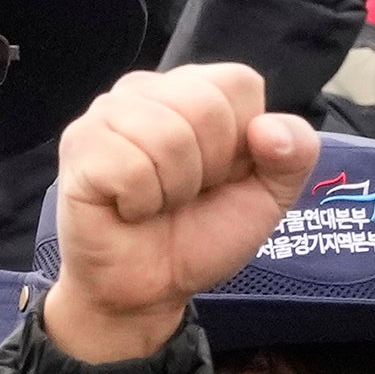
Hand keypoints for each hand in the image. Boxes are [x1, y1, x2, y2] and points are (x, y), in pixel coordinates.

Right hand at [43, 64, 319, 362]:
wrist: (148, 289)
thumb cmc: (201, 234)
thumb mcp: (269, 196)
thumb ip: (295, 153)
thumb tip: (267, 129)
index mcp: (195, 88)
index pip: (239, 83)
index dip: (241, 142)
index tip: (220, 176)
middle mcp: (147, 89)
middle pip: (205, 106)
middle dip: (208, 169)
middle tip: (184, 194)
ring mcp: (107, 113)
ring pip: (168, 136)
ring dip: (173, 190)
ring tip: (156, 201)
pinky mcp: (79, 145)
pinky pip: (130, 166)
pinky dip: (140, 202)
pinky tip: (128, 208)